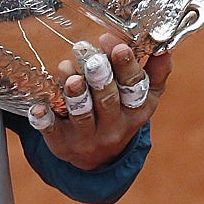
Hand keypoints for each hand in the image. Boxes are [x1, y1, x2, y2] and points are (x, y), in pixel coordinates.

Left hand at [27, 32, 172, 168]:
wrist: (97, 159)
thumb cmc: (120, 115)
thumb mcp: (144, 99)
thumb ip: (155, 74)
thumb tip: (165, 48)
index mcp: (135, 111)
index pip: (134, 88)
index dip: (126, 66)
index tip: (117, 44)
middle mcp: (113, 127)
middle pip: (108, 101)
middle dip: (101, 79)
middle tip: (92, 58)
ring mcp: (86, 137)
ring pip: (81, 115)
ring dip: (76, 94)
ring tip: (70, 74)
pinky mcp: (62, 144)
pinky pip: (52, 132)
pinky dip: (44, 120)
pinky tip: (38, 108)